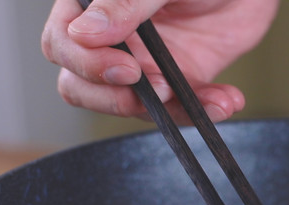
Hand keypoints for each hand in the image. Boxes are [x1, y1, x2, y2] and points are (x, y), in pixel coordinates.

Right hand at [41, 0, 278, 122]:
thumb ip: (125, 2)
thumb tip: (84, 33)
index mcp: (92, 5)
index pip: (62, 44)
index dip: (87, 64)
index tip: (126, 69)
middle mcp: (111, 37)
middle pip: (82, 86)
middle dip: (118, 99)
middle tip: (160, 90)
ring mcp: (143, 62)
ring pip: (133, 105)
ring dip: (172, 109)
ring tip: (213, 99)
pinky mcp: (177, 79)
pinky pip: (179, 108)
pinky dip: (203, 110)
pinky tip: (226, 100)